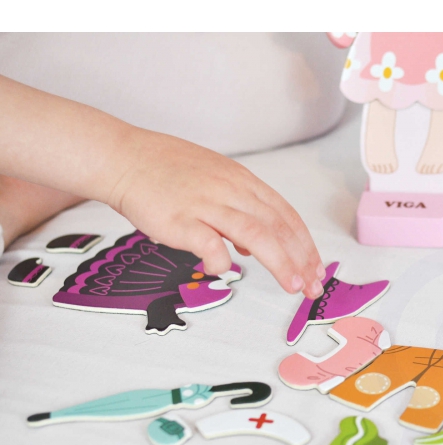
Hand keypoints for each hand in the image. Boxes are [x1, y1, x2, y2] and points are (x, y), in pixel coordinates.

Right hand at [106, 127, 325, 298]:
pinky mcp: (180, 219)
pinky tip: (224, 271)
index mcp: (242, 181)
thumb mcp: (214, 181)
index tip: (317, 268)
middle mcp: (230, 190)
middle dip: (302, 259)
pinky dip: (221, 261)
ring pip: (256, 235)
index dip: (306, 244)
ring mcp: (206, 204)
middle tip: (313, 287)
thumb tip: (255, 247)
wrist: (122, 158)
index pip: (286, 215)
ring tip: (294, 286)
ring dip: (280, 263)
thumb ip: (239, 210)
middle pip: (278, 227)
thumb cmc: (165, 173)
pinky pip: (209, 244)